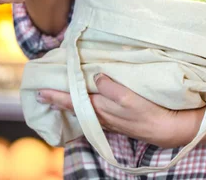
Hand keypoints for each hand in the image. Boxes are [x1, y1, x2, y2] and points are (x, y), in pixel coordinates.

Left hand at [37, 75, 202, 148]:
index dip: (56, 95)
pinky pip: (94, 112)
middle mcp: (101, 115)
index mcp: (101, 108)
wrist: (166, 129)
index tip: (40, 91)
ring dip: (71, 103)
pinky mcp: (118, 120)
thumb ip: (110, 87)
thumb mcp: (129, 98)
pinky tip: (87, 103)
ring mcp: (109, 119)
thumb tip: (96, 76)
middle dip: (59, 100)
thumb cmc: (148, 112)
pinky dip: (85, 106)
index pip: (73, 100)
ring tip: (60, 97)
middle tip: (43, 94)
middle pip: (75, 106)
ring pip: (84, 110)